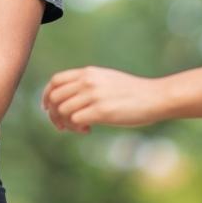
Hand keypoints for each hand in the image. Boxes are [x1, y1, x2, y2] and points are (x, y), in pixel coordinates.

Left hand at [42, 66, 163, 130]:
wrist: (155, 97)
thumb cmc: (132, 92)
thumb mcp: (106, 79)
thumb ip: (88, 84)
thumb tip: (68, 97)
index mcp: (88, 72)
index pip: (55, 81)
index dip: (47, 96)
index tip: (48, 108)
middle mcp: (88, 81)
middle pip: (54, 97)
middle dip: (53, 114)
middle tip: (63, 125)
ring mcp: (94, 96)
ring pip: (62, 110)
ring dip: (66, 124)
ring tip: (80, 128)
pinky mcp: (101, 111)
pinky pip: (75, 121)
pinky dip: (77, 128)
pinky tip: (89, 130)